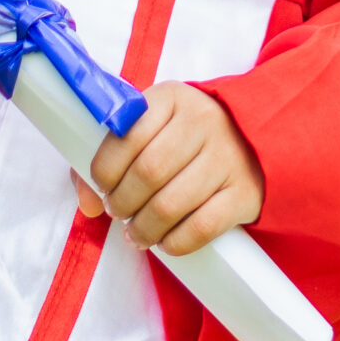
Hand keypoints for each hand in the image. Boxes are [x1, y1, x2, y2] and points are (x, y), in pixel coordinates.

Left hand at [77, 82, 263, 254]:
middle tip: (119, 212)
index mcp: (171, 98)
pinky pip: (201, 227)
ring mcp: (227, 157)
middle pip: (148, 172)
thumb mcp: (150, 129)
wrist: (250, 140)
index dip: (105, 170)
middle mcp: (203, 121)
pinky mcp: (245, 192)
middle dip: (123, 202)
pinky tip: (165, 241)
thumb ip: (109, 158)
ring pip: (170, 204)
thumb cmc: (185, 138)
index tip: (103, 186)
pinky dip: (175, 242)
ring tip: (136, 233)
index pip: (126, 136)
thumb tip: (88, 204)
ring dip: (143, 229)